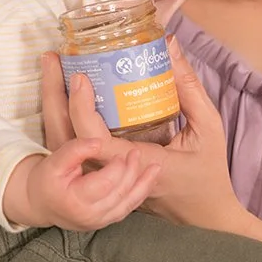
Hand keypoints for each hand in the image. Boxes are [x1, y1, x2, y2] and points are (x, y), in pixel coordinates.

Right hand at [2, 137, 159, 231]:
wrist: (41, 204)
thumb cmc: (46, 181)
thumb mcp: (54, 162)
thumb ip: (75, 150)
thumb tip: (98, 143)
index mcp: (75, 202)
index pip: (105, 182)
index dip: (117, 166)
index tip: (121, 151)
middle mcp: (89, 216)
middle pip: (120, 192)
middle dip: (131, 171)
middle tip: (136, 152)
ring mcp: (99, 222)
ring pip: (128, 203)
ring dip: (143, 184)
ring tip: (155, 167)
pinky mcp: (106, 222)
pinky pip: (128, 208)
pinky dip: (140, 194)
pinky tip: (149, 180)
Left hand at [42, 45, 239, 231]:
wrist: (202, 215)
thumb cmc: (208, 172)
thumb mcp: (208, 128)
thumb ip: (188, 88)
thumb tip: (169, 46)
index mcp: (137, 164)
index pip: (95, 140)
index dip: (81, 109)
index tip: (79, 77)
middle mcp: (111, 174)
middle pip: (67, 137)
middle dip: (55, 95)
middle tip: (53, 58)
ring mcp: (102, 176)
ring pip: (64, 143)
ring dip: (55, 105)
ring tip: (53, 69)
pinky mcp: (100, 174)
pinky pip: (73, 147)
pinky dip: (65, 118)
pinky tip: (63, 93)